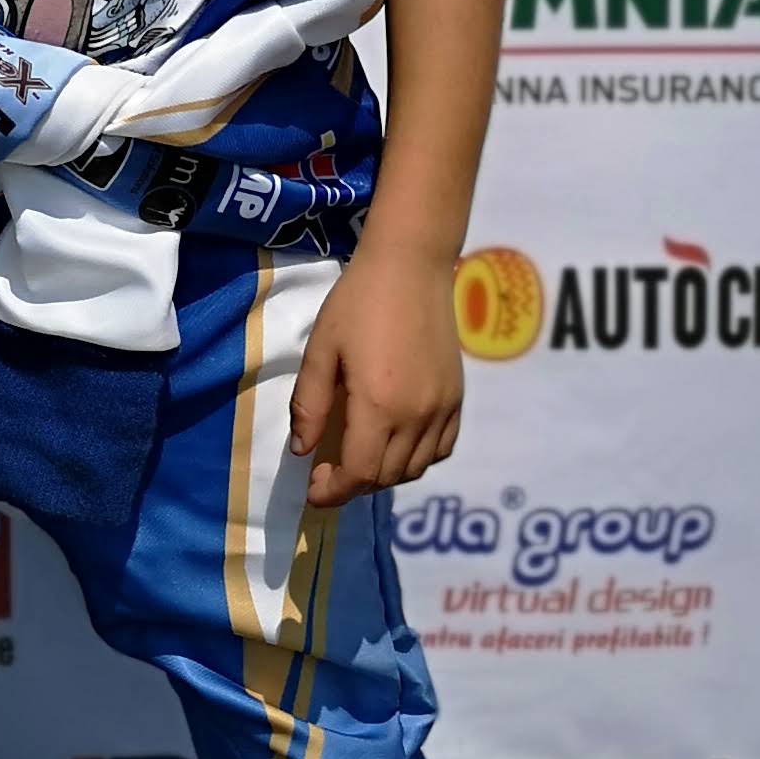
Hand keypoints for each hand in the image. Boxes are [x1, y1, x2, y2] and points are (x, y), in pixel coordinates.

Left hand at [286, 239, 463, 510]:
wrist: (410, 267)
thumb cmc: (357, 303)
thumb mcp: (321, 350)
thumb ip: (310, 405)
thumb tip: (302, 451)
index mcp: (378, 406)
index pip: (359, 473)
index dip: (334, 491)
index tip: (313, 489)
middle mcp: (416, 416)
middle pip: (386, 476)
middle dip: (353, 484)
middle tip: (328, 471)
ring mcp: (442, 409)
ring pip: (415, 468)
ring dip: (384, 474)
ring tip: (360, 456)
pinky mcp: (457, 398)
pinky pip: (442, 449)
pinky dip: (418, 459)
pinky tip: (398, 443)